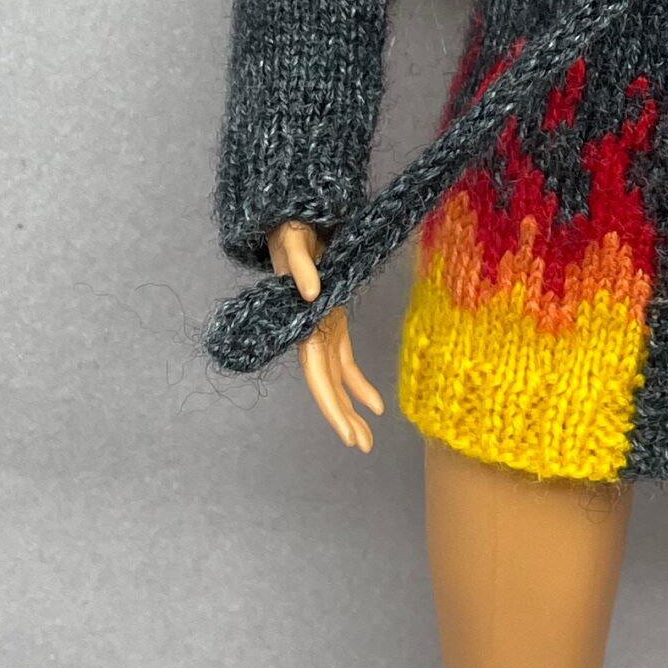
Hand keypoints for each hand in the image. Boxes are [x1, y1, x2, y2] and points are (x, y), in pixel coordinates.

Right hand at [267, 220, 384, 450]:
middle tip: (362, 446)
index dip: (331, 404)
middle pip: (327, 386)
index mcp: (303, 322)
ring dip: (351, 410)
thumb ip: (299, 265)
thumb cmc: (292, 229)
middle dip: (342, 418)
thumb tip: (312, 292)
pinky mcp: (334, 323)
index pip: (316, 373)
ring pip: (337, 380)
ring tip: (366, 440)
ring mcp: (323, 330)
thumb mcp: (294, 240)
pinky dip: (359, 385)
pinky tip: (376, 406)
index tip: (346, 432)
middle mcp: (311, 332)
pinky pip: (346, 362)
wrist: (294, 220)